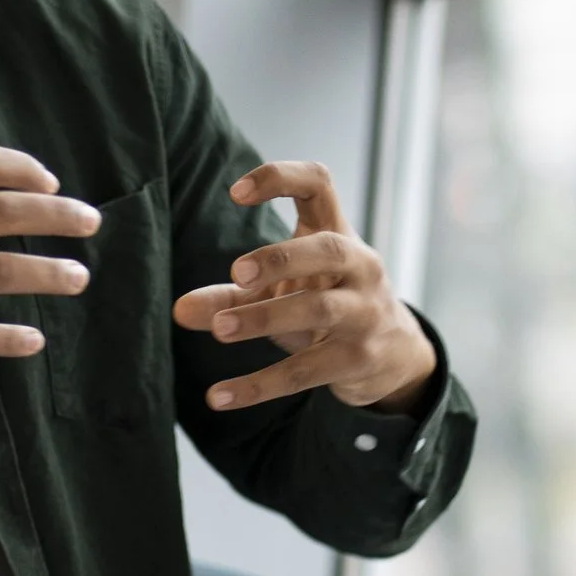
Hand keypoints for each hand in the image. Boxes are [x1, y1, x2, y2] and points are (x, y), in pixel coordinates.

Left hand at [171, 160, 437, 414]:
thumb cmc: (329, 304)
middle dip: (281, 259)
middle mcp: (359, 267)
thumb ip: (231, 296)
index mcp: (337, 234)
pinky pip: (306, 371)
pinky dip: (260, 385)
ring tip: (219, 330)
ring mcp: (364, 313)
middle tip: (236, 274)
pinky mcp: (357, 359)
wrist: (395, 355)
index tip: (235, 193)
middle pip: (329, 249)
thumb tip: (179, 311)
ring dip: (266, 317)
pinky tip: (220, 397)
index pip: (319, 184)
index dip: (281, 179)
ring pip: (319, 310)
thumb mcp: (283, 292)